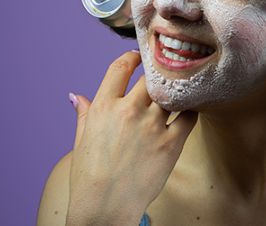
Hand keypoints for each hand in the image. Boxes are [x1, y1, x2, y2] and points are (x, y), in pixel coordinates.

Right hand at [66, 50, 199, 225]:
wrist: (105, 207)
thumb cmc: (88, 177)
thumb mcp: (81, 141)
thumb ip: (84, 114)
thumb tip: (76, 97)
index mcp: (103, 107)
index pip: (120, 68)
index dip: (131, 58)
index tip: (138, 58)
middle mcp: (128, 111)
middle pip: (149, 78)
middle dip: (154, 75)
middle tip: (161, 76)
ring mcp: (152, 127)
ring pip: (170, 94)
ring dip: (172, 92)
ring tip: (177, 92)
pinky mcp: (171, 144)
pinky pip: (189, 116)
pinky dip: (190, 110)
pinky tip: (187, 111)